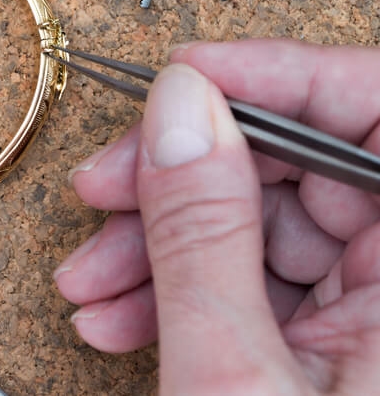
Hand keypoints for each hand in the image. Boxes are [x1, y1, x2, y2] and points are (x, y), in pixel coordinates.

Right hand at [54, 39, 379, 392]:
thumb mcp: (232, 376)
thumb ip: (203, 236)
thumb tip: (180, 109)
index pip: (376, 116)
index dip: (276, 78)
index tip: (184, 76)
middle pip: (301, 168)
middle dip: (181, 177)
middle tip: (103, 187)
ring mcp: (373, 315)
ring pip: (263, 225)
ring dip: (159, 243)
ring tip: (89, 280)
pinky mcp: (335, 344)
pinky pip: (255, 281)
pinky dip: (179, 289)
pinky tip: (119, 313)